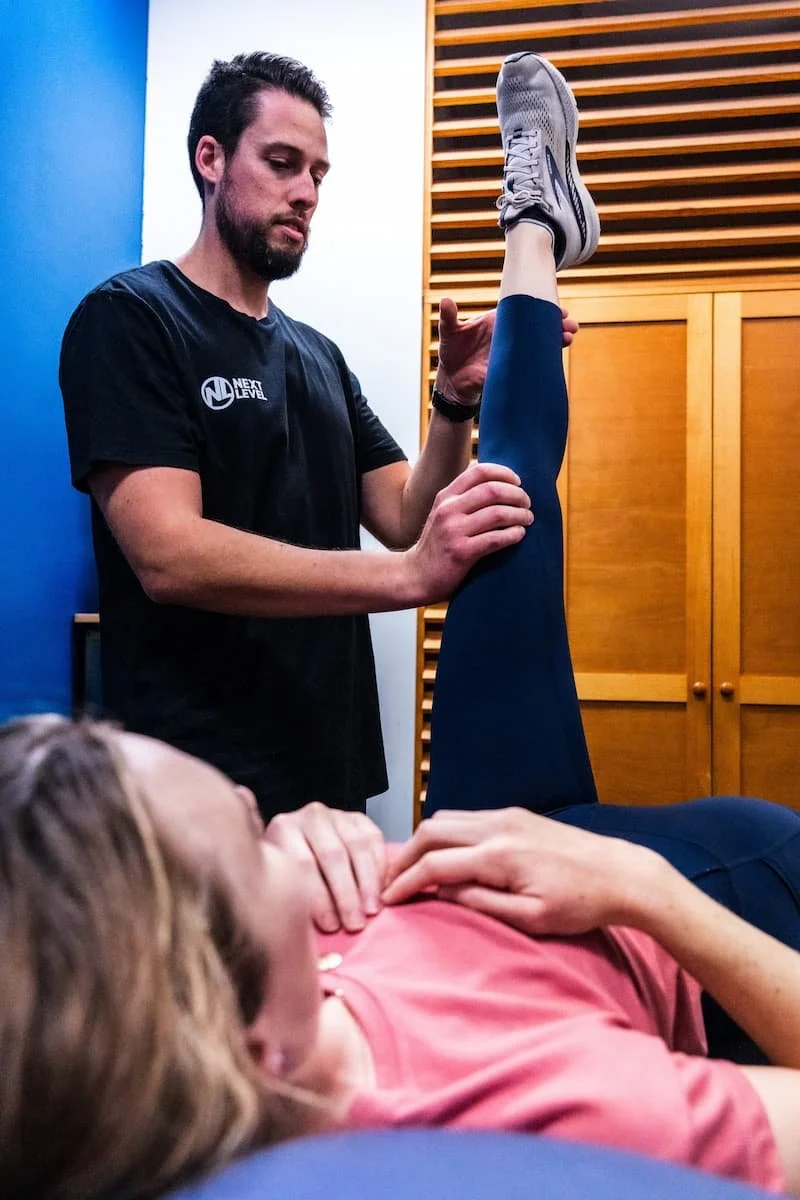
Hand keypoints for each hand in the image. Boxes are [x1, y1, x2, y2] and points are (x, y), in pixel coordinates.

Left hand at [264, 802, 385, 933]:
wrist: (296, 844)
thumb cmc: (288, 875)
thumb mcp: (281, 882)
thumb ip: (290, 897)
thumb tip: (305, 936)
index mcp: (283, 829)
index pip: (304, 865)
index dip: (319, 898)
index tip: (330, 927)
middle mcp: (310, 816)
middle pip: (333, 855)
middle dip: (346, 894)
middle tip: (355, 924)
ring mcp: (337, 814)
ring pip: (357, 846)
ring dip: (367, 883)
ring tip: (371, 911)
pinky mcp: (359, 818)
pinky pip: (375, 840)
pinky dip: (380, 867)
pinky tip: (381, 891)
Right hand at [382, 808, 655, 936]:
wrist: (621, 874)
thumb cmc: (580, 904)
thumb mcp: (530, 917)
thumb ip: (481, 903)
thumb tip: (442, 894)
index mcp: (499, 856)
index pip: (435, 864)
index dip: (405, 883)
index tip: (388, 901)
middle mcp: (497, 826)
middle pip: (431, 831)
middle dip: (404, 856)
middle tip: (390, 882)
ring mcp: (507, 816)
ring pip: (447, 818)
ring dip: (423, 842)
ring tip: (411, 870)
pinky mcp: (516, 815)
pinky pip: (466, 818)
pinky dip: (444, 834)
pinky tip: (442, 855)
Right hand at [403, 461, 532, 602]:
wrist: (416, 575)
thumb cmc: (437, 544)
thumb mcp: (443, 513)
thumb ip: (463, 498)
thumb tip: (499, 484)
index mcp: (446, 496)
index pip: (479, 472)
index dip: (504, 473)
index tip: (518, 482)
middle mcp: (448, 509)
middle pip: (492, 490)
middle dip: (517, 495)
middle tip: (527, 504)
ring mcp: (453, 530)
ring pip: (498, 513)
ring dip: (519, 515)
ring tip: (527, 519)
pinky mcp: (461, 552)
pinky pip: (495, 538)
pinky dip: (513, 535)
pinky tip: (519, 535)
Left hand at [435, 300, 578, 401]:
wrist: (452, 380)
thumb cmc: (452, 351)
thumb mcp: (449, 332)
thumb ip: (449, 317)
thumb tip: (445, 301)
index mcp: (498, 321)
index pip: (523, 310)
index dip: (539, 307)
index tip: (554, 305)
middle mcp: (509, 336)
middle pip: (536, 327)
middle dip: (555, 324)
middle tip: (569, 323)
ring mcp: (512, 354)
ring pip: (538, 345)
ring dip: (554, 342)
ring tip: (568, 337)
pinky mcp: (511, 371)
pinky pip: (529, 366)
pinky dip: (541, 362)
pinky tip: (553, 359)